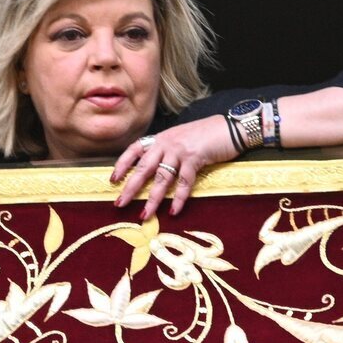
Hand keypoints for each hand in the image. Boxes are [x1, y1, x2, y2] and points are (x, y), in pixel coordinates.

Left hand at [111, 115, 237, 219]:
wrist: (229, 127)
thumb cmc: (205, 135)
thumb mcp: (180, 139)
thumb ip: (166, 151)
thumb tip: (153, 169)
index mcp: (160, 138)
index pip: (134, 150)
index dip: (122, 164)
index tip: (112, 180)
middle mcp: (166, 143)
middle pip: (143, 167)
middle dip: (130, 187)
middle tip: (119, 204)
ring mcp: (180, 151)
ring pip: (161, 178)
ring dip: (152, 199)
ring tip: (144, 215)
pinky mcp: (195, 158)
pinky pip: (184, 182)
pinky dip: (178, 198)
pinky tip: (174, 211)